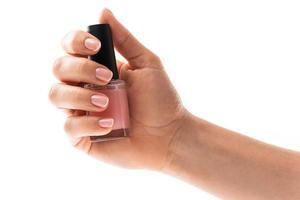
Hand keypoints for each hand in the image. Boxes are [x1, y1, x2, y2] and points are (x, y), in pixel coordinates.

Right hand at [49, 9, 186, 169]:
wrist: (169, 135)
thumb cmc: (161, 100)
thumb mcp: (147, 64)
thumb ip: (124, 39)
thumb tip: (103, 12)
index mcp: (98, 68)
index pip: (70, 48)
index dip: (76, 42)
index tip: (96, 47)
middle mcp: (85, 88)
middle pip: (59, 69)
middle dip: (80, 70)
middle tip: (108, 77)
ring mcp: (82, 112)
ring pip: (56, 96)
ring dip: (80, 96)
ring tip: (106, 102)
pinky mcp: (82, 136)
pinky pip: (69, 127)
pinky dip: (88, 124)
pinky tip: (110, 124)